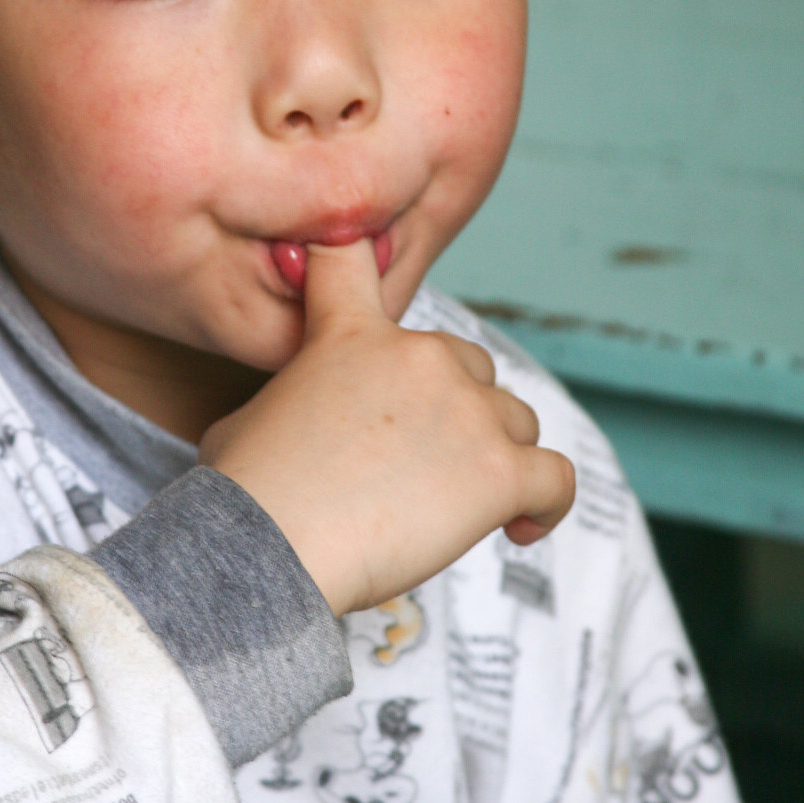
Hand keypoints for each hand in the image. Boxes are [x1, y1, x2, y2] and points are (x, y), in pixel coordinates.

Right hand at [199, 240, 575, 618]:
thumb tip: (303, 420)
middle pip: (469, 365)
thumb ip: (296, 397)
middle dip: (453, 409)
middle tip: (421, 464)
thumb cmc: (247, 495)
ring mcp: (467, 411)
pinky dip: (546, 503)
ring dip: (495, 455)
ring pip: (516, 420)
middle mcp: (419, 356)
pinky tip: (520, 527)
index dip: (369, 254)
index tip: (377, 271)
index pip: (359, 256)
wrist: (269, 548)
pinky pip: (556, 479)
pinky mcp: (501, 471)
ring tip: (461, 505)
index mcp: (351, 333)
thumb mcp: (250, 416)